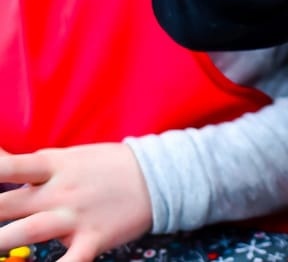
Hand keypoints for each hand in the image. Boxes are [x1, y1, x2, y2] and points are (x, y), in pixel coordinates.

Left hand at [0, 143, 152, 260]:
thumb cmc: (109, 166)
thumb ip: (34, 168)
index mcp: (53, 166)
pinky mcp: (93, 239)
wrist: (160, 175)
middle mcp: (58, 191)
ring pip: (25, 233)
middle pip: (3, 205)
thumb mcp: (70, 157)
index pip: (6, 167)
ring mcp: (75, 216)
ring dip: (0, 242)